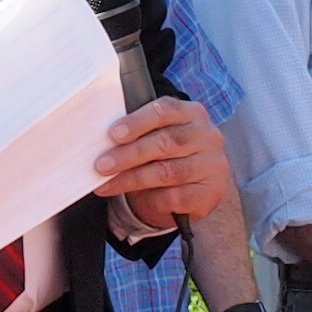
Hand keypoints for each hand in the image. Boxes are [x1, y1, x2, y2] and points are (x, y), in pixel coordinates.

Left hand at [94, 96, 226, 230]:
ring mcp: (213, 164)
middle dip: (129, 154)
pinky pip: (177, 195)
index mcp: (192, 113)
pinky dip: (153, 198)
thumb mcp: (151, 138)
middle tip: (101, 165)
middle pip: (165, 142)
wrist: (189, 189)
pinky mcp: (212, 191)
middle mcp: (208, 136)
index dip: (137, 122)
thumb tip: (98, 142)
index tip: (113, 134)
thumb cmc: (163, 156)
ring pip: (167, 171)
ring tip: (106, 184)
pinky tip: (137, 201)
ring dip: (131, 178)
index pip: (165, 110)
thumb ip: (134, 135)